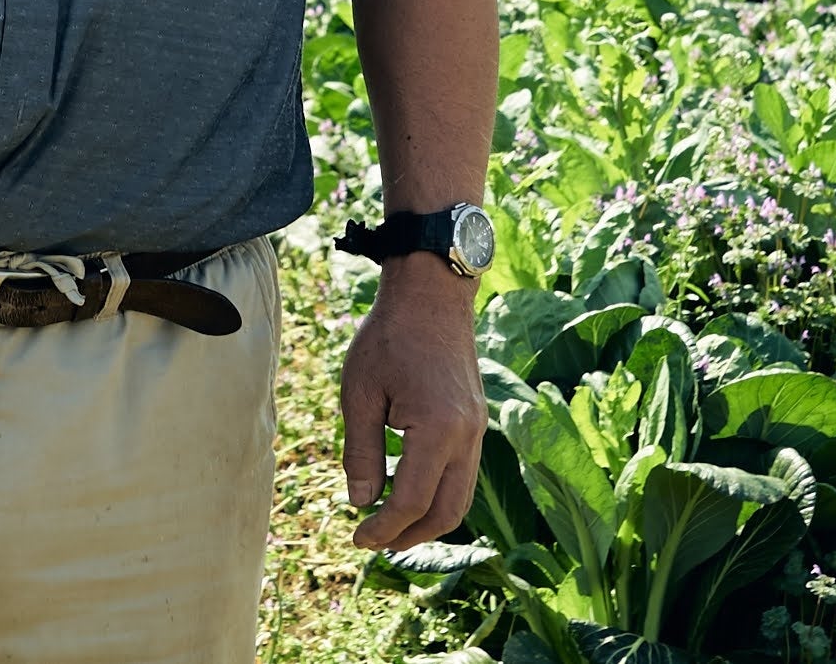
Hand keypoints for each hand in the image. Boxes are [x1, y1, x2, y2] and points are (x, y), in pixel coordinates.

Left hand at [340, 257, 483, 551]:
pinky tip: (409, 489)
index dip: (383, 528)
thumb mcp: (360, 392)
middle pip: (447, 512)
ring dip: (429, 519)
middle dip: (411, 535)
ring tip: (392, 525)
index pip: (410, 501)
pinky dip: (440, 493)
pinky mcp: (476, 421)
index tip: (358, 539)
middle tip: (376, 542)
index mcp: (437, 430)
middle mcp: (467, 436)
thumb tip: (360, 502)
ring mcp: (478, 429)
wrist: (432, 293)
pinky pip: (464, 473)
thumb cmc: (389, 336)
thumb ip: (360, 451)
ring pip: (462, 497)